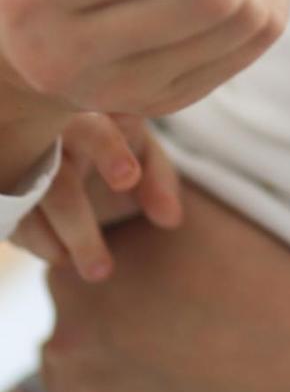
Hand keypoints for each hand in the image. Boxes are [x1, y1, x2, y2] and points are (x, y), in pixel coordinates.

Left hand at [2, 181, 289, 391]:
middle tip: (167, 320)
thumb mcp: (197, 212)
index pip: (74, 262)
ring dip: (97, 366)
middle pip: (70, 320)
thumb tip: (112, 181)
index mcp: (86, 268)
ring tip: (160, 362)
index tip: (148, 280)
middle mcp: (70, 331)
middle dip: (106, 318)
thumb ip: (138, 199)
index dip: (113, 267)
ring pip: (67, 374)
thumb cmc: (265, 276)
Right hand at [10, 113, 181, 280]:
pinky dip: (37, 243)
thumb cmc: (120, 152)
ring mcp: (23, 165)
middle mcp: (50, 138)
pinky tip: (63, 257)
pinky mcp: (7, 192)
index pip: (96, 129)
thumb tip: (171, 219)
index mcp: (94, 118)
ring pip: (30, 207)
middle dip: (78, 226)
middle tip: (102, 271)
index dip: (109, 152)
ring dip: (56, 245)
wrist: (81, 156)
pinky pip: (12, 220)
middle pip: (56, 180)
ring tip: (96, 272)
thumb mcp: (146, 160)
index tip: (128, 179)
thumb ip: (160, 184)